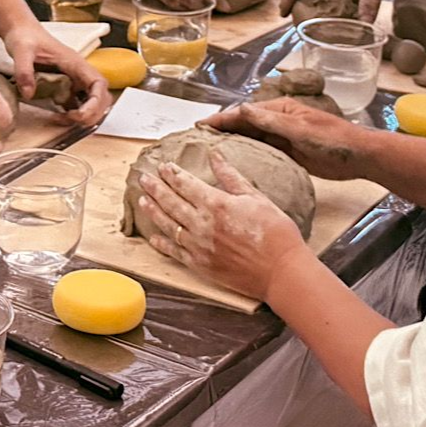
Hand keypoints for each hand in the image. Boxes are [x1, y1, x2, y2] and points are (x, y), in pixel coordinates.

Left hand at [2, 21, 110, 126]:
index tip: (80, 114)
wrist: (20, 30)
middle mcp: (78, 72)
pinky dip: (73, 114)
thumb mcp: (21, 50)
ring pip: (92, 102)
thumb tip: (28, 94)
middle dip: (91, 113)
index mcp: (74, 62)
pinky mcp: (65, 86)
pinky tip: (57, 116)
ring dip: (83, 116)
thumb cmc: (25, 36)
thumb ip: (24, 70)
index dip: (95, 102)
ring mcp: (73, 80)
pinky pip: (77, 104)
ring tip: (60, 119)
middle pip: (100, 97)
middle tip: (70, 119)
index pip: (98, 83)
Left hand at [137, 153, 313, 302]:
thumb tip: (215, 155)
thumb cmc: (275, 233)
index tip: (164, 166)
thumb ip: (230, 176)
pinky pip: (175, 252)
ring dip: (153, 211)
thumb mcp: (255, 196)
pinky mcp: (201, 266)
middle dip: (156, 188)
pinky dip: (162, 244)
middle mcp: (202, 224)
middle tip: (144, 178)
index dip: (172, 174)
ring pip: (168, 225)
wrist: (282, 271)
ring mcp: (199, 246)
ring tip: (143, 200)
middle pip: (171, 202)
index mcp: (215, 204)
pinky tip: (154, 237)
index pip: (185, 184)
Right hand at [203, 98, 374, 181]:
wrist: (359, 157)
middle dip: (222, 128)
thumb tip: (242, 108)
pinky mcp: (289, 153)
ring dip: (233, 141)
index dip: (222, 118)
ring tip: (210, 149)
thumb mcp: (300, 129)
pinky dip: (249, 153)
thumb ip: (271, 120)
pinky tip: (237, 162)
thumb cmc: (333, 139)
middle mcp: (279, 121)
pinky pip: (264, 151)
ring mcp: (283, 137)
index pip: (244, 113)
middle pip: (245, 124)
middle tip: (198, 138)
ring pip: (252, 137)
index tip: (201, 124)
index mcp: (280, 109)